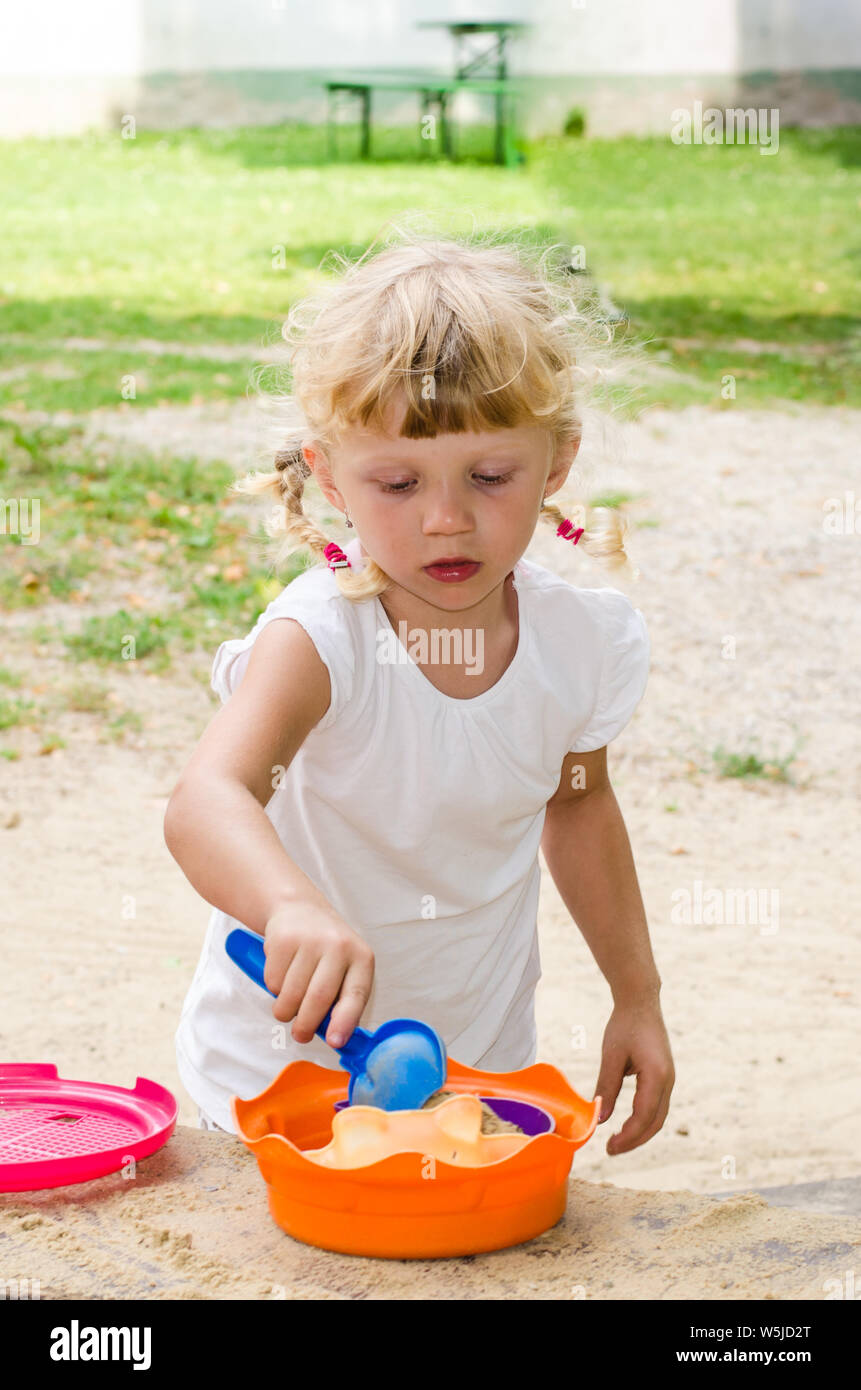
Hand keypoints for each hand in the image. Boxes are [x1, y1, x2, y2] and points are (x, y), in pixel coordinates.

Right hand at [262, 901, 374, 1049]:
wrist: (299, 908)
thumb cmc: (326, 950)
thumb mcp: (345, 968)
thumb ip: (343, 1000)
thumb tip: (336, 1037)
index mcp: (361, 957)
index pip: (356, 994)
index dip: (344, 1022)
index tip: (335, 1042)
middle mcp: (338, 945)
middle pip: (318, 998)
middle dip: (306, 1026)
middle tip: (301, 1035)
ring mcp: (310, 940)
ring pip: (290, 995)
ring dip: (286, 1011)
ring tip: (289, 1004)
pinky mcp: (283, 939)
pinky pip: (273, 981)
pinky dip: (273, 989)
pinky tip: (283, 974)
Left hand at [592, 996, 674, 1155]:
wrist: (641, 1001)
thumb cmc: (625, 1025)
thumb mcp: (611, 1056)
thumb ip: (607, 1087)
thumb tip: (601, 1118)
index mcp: (656, 1075)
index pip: (643, 1117)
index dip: (628, 1137)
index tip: (609, 1147)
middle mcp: (668, 1080)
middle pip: (655, 1122)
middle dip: (634, 1140)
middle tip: (611, 1150)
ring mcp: (668, 1078)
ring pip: (658, 1116)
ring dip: (640, 1132)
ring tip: (617, 1141)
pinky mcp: (664, 1076)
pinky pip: (656, 1105)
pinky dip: (643, 1119)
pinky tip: (627, 1123)